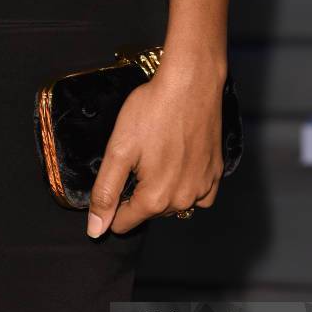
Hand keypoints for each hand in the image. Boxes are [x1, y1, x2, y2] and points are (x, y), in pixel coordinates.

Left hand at [86, 56, 226, 236]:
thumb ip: (105, 194)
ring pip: (172, 205)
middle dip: (138, 193)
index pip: (122, 223)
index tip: (118, 175)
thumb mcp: (118, 151)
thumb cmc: (153, 110)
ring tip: (159, 155)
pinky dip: (186, 187)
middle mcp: (182, 201)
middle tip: (139, 157)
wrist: (191, 82)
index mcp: (155, 199)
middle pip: (147, 213)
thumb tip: (96, 229)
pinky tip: (180, 164)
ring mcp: (202, 188)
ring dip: (162, 189)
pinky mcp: (216, 174)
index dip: (113, 204)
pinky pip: (198, 196)